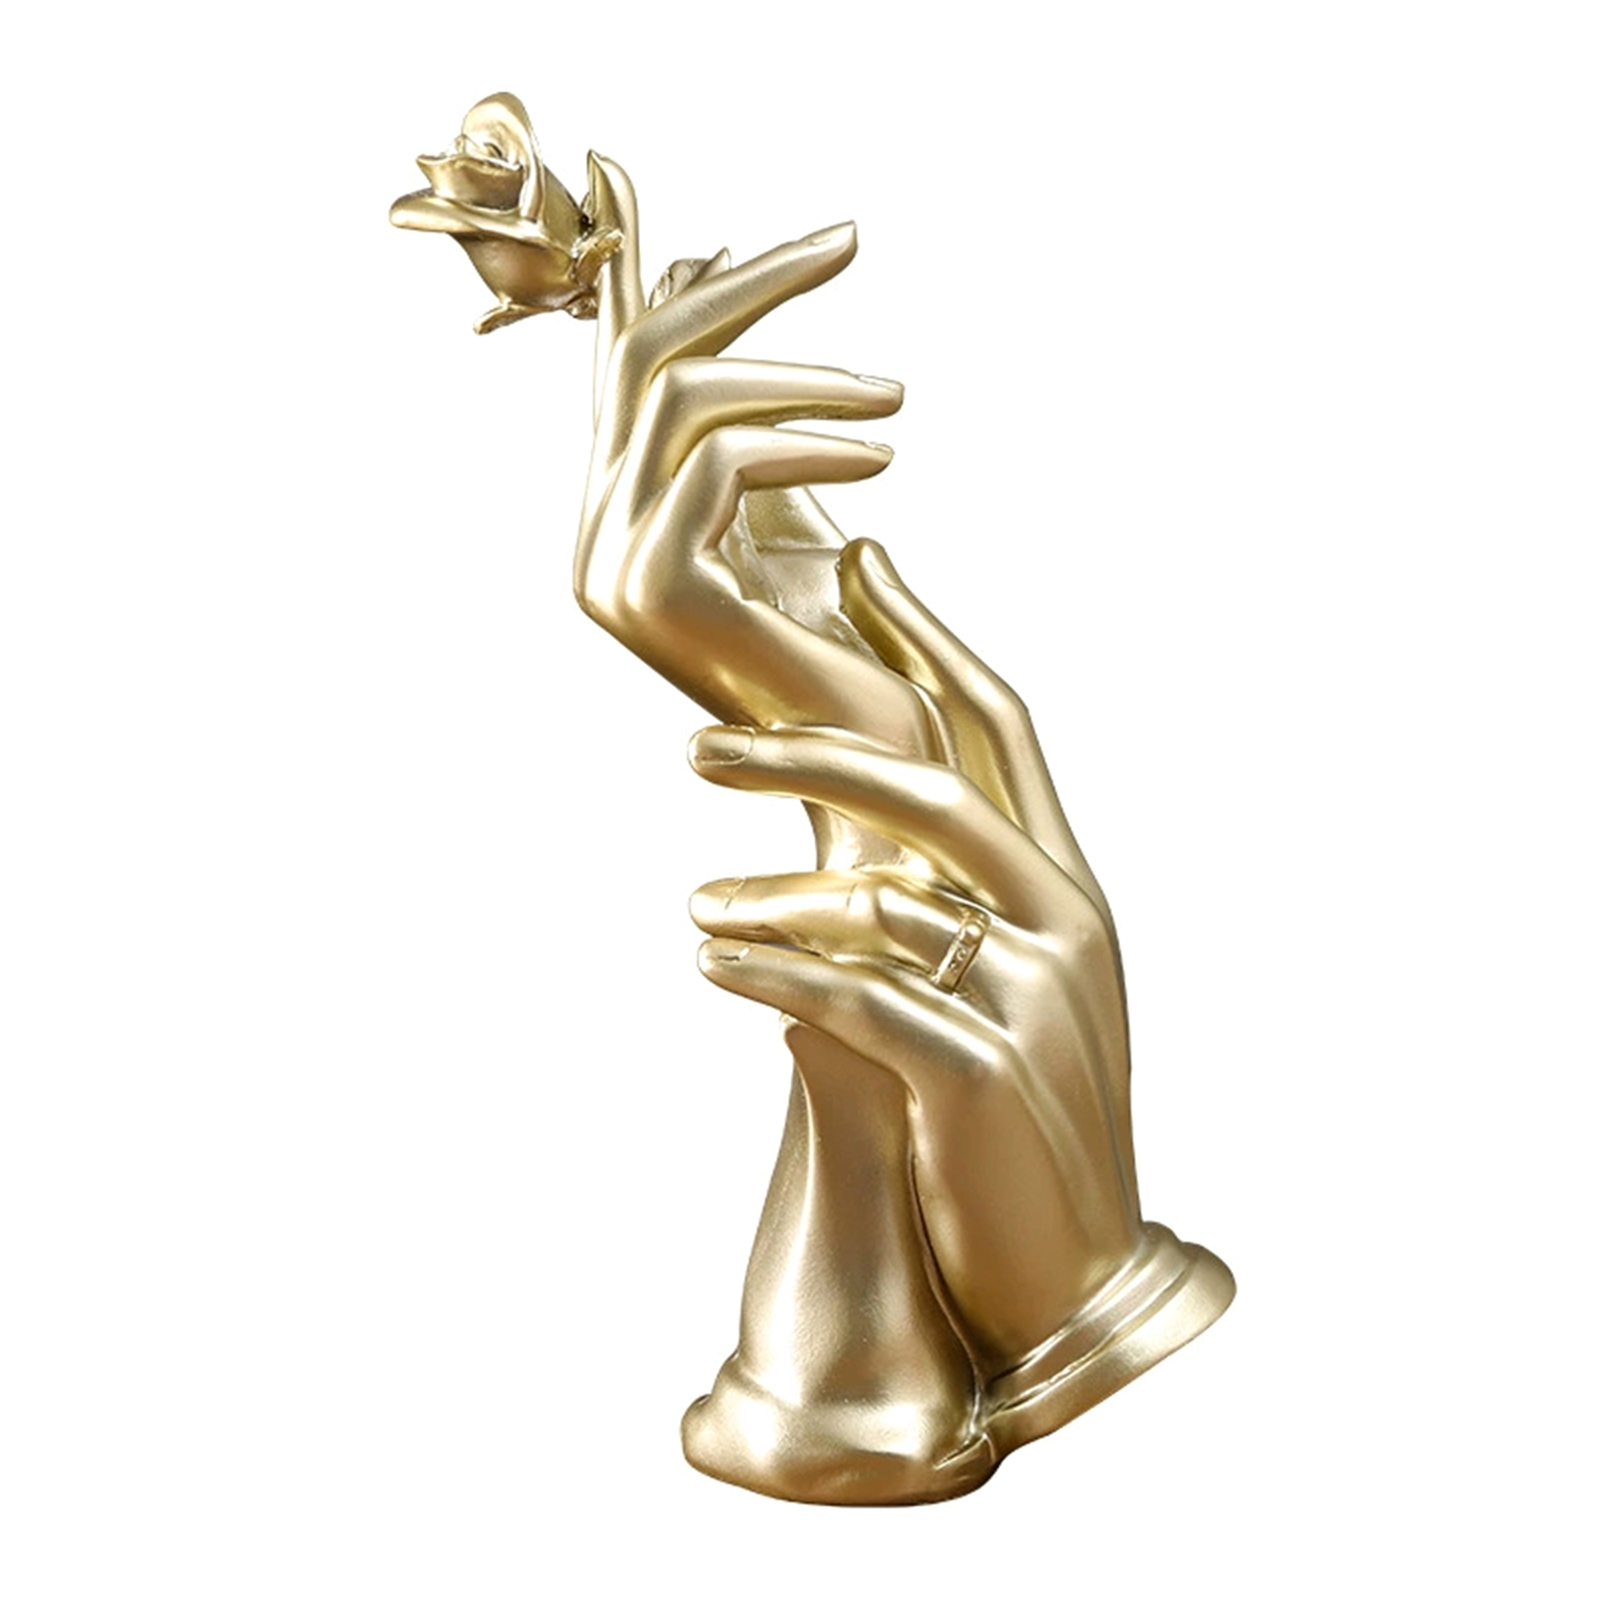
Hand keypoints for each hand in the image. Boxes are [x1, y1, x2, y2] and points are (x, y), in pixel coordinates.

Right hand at [575, 156, 932, 754]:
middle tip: (850, 240)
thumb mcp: (793, 502)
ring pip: (680, 394)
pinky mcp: (648, 593)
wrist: (870, 773)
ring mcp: (610, 566)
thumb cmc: (843, 650)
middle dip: (750, 284)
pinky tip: (884, 461)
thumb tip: (723, 280)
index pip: (625, 364)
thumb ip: (754, 409)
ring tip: (897, 402)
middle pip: (644, 355)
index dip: (657, 270)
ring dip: (804, 374)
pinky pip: (718, 459)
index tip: (678, 187)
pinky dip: (809, 442)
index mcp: (623, 515)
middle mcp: (597, 535)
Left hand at [687, 538, 1140, 1373]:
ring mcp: (1029, 996)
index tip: (863, 563)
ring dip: (770, 892)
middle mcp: (1062, 919)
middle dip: (811, 746)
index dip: (931, 636)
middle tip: (695, 741)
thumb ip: (957, 905)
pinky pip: (859, 999)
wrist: (1083, 1275)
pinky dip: (774, 975)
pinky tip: (707, 963)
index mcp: (1067, 884)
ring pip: (883, 895)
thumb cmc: (1030, 1124)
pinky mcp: (979, 1078)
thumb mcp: (1017, 994)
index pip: (1002, 724)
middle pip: (932, 786)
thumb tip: (850, 843)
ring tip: (692, 905)